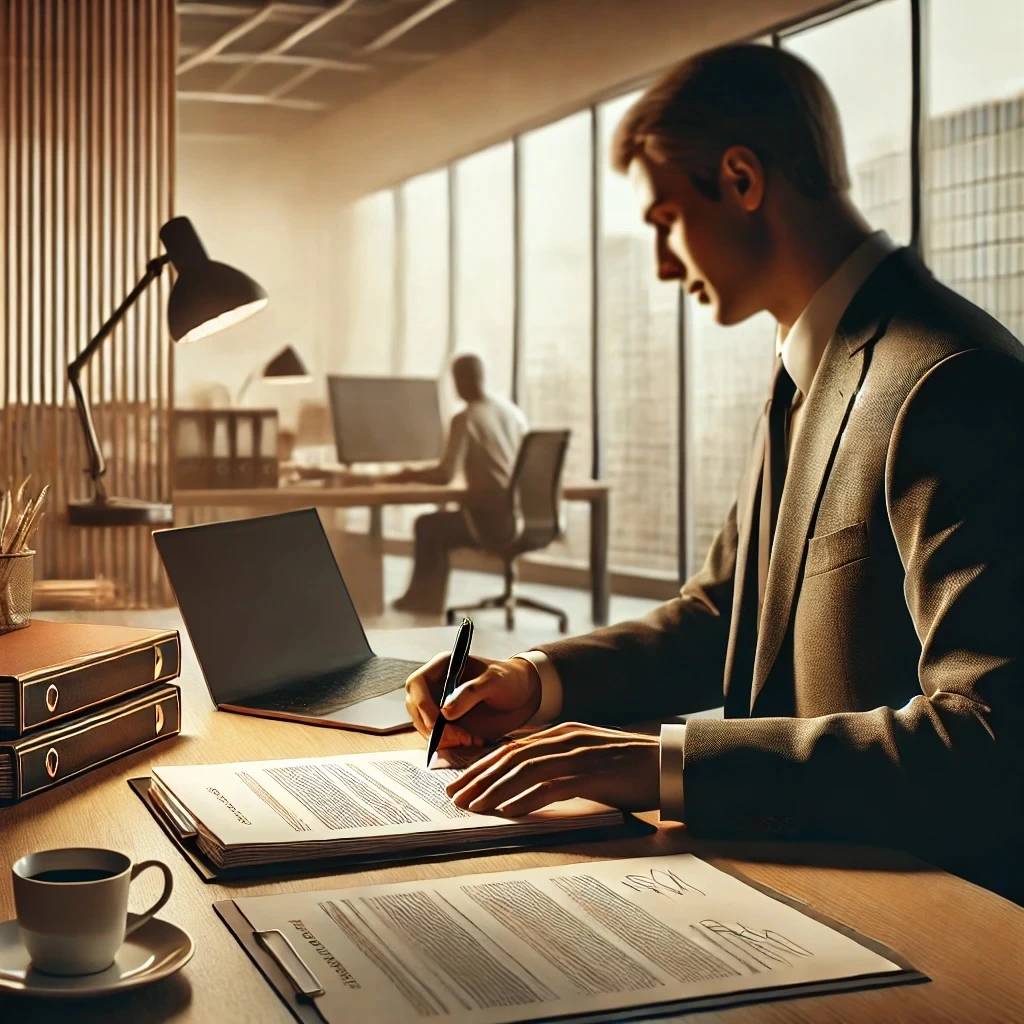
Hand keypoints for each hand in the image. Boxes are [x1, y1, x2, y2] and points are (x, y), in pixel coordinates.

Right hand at [404, 654, 541, 747]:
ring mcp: (438, 704)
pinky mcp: (445, 721)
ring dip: (443, 739)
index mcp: (443, 666)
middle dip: (433, 728)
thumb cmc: (508, 679)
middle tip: (459, 738)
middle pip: (416, 708)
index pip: (417, 684)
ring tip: (471, 739)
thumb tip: (445, 711)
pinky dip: (450, 743)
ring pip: (424, 726)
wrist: (521, 694)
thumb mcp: (495, 681)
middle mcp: (435, 685)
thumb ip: (471, 693)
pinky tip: (472, 740)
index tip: (437, 724)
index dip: (422, 705)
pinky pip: (437, 736)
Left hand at [445, 723, 660, 814]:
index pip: (512, 748)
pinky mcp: (591, 774)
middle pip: (510, 757)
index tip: (460, 782)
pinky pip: (550, 786)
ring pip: (524, 770)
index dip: (482, 765)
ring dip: (494, 789)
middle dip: (478, 777)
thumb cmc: (630, 767)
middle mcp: (565, 739)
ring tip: (473, 807)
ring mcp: (577, 755)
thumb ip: (561, 763)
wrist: (669, 764)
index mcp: (562, 733)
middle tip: (455, 797)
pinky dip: (525, 799)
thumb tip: (528, 783)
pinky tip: (508, 812)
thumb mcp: (588, 758)